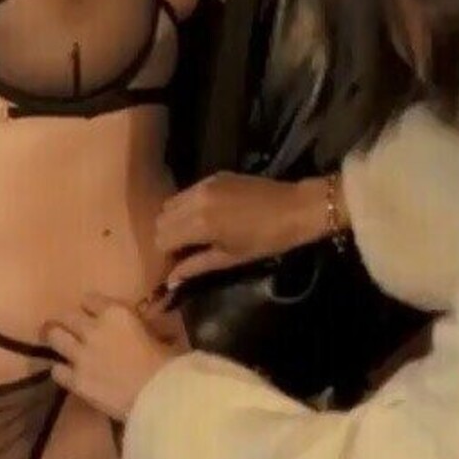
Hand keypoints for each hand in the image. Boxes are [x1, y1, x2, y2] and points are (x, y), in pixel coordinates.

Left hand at [44, 292, 184, 422]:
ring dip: (57, 339)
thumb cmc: (169, 364)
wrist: (160, 398)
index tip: (96, 316)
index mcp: (115, 313)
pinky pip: (56, 370)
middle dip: (69, 322)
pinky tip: (68, 374)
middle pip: (66, 315)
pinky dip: (61, 370)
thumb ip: (148, 325)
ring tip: (61, 346)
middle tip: (73, 330)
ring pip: (53, 337)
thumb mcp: (161, 334)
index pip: (90, 299)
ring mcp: (81, 355)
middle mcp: (92, 329)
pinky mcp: (75, 381)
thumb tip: (148, 323)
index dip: (91, 308)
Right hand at [156, 172, 329, 289]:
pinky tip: (206, 216)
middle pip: (161, 220)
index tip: (179, 263)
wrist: (297, 208)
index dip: (167, 255)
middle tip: (185, 250)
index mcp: (200, 224)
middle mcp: (195, 200)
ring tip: (194, 233)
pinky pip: (187, 192)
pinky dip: (187, 206)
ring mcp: (204, 184)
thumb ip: (196, 266)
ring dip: (175, 220)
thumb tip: (170, 282)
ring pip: (170, 204)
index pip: (162, 239)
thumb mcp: (231, 257)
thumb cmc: (267, 239)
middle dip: (168, 237)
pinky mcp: (213, 176)